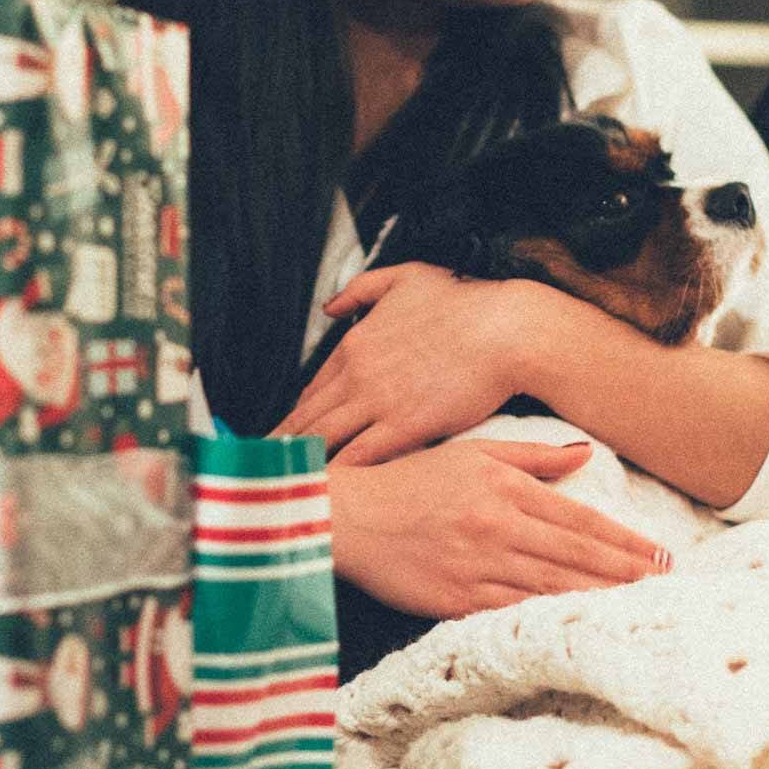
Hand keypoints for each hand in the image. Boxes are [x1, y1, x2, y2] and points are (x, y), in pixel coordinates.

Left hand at [276, 262, 542, 462]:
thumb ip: (361, 290)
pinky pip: (359, 457)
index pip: (311, 390)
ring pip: (325, 440)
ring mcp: (379, 402)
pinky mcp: (405, 427)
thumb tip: (330, 307)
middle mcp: (358, 374)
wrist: (506, 328)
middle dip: (282, 448)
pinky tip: (325, 490)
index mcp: (355, 344)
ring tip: (281, 487)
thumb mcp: (406, 277)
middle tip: (262, 471)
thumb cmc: (465, 301)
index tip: (280, 437)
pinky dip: (338, 474)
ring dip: (301, 463)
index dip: (294, 417)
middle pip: (308, 420)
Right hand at [326, 435, 671, 616]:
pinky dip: (548, 620)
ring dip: (599, 599)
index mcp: (506, 490)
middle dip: (626, 573)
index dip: (624, 540)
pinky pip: (511, 612)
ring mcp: (477, 567)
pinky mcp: (454, 599)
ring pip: (551, 588)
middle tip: (666, 586)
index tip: (659, 554)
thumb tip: (585, 456)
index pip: (580, 521)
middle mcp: (498, 528)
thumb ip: (533, 456)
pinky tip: (578, 627)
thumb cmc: (411, 479)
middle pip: (576, 557)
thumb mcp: (473, 452)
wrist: (348, 516)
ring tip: (638, 608)